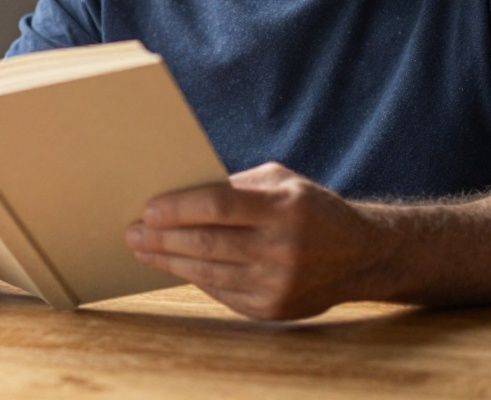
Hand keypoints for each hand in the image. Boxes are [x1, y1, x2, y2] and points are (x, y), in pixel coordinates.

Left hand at [125, 161, 377, 320]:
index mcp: (284, 207)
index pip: (219, 207)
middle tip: (131, 231)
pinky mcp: (272, 309)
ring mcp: (278, 283)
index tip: (148, 208)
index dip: (179, 208)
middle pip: (207, 243)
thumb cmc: (309, 207)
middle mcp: (282, 248)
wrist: (359, 254)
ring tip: (142, 248)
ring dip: (168, 260)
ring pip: (208, 271)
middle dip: (162, 238)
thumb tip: (179, 194)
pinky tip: (173, 265)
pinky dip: (194, 277)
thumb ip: (236, 187)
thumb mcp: (280, 181)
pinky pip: (221, 291)